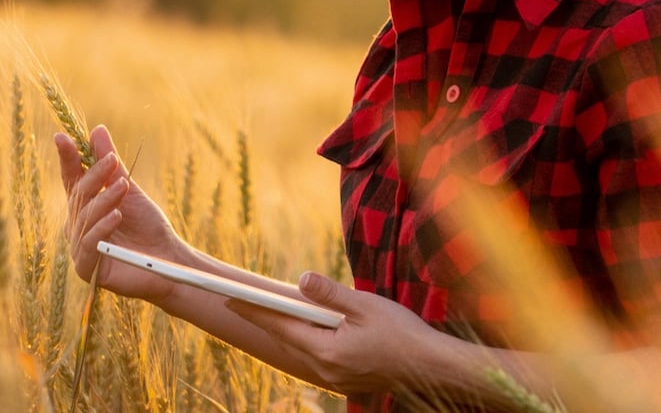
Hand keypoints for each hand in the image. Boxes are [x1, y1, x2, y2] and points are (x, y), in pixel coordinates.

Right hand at [56, 125, 188, 304]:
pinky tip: (116, 216)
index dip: (67, 159)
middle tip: (113, 160)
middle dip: (95, 176)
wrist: (167, 259)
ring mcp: (79, 248)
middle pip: (79, 196)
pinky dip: (102, 228)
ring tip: (124, 186)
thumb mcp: (129, 190)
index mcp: (83, 207)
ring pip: (85, 218)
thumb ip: (110, 165)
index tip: (62, 137)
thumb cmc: (147, 226)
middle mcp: (76, 226)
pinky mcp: (87, 269)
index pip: (71, 179)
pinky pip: (89, 245)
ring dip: (105, 199)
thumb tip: (97, 130)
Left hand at [225, 272, 453, 396]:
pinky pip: (318, 357)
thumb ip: (330, 294)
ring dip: (288, 330)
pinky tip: (308, 328)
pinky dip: (308, 340)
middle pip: (288, 339)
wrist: (430, 367)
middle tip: (242, 300)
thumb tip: (300, 280)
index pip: (281, 326)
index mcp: (327, 350)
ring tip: (272, 310)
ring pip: (302, 349)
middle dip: (266, 319)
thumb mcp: (365, 306)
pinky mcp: (345, 381)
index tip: (230, 297)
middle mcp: (325, 369)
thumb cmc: (402, 333)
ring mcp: (335, 378)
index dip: (254, 310)